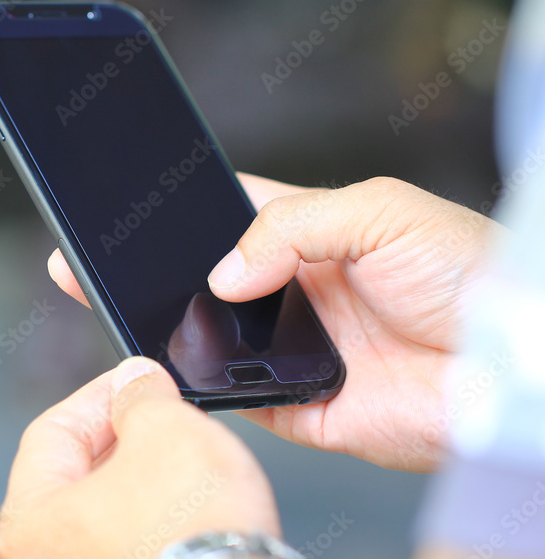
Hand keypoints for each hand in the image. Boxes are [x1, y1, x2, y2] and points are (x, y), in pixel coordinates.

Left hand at [0, 357, 279, 558]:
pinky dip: (158, 521)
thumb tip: (135, 382)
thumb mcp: (166, 429)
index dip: (99, 397)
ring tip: (186, 461)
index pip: (53, 434)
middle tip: (163, 416)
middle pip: (77, 476)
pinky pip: (135, 543)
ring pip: (109, 513)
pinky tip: (193, 509)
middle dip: (123, 439)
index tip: (133, 383)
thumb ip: (141, 395)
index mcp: (28, 522)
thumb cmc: (189, 538)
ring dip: (144, 480)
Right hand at [48, 175, 501, 471]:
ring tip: (126, 304)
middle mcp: (295, 290)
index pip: (231, 214)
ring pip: (212, 336)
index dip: (185, 210)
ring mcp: (292, 347)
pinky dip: (203, 385)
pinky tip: (173, 363)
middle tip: (106, 260)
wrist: (508, 365)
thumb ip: (292, 225)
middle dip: (160, 270)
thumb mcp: (380, 212)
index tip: (139, 206)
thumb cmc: (467, 273)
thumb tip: (223, 275)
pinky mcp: (297, 404)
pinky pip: (234, 395)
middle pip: (207, 277)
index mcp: (312, 233)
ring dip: (174, 326)